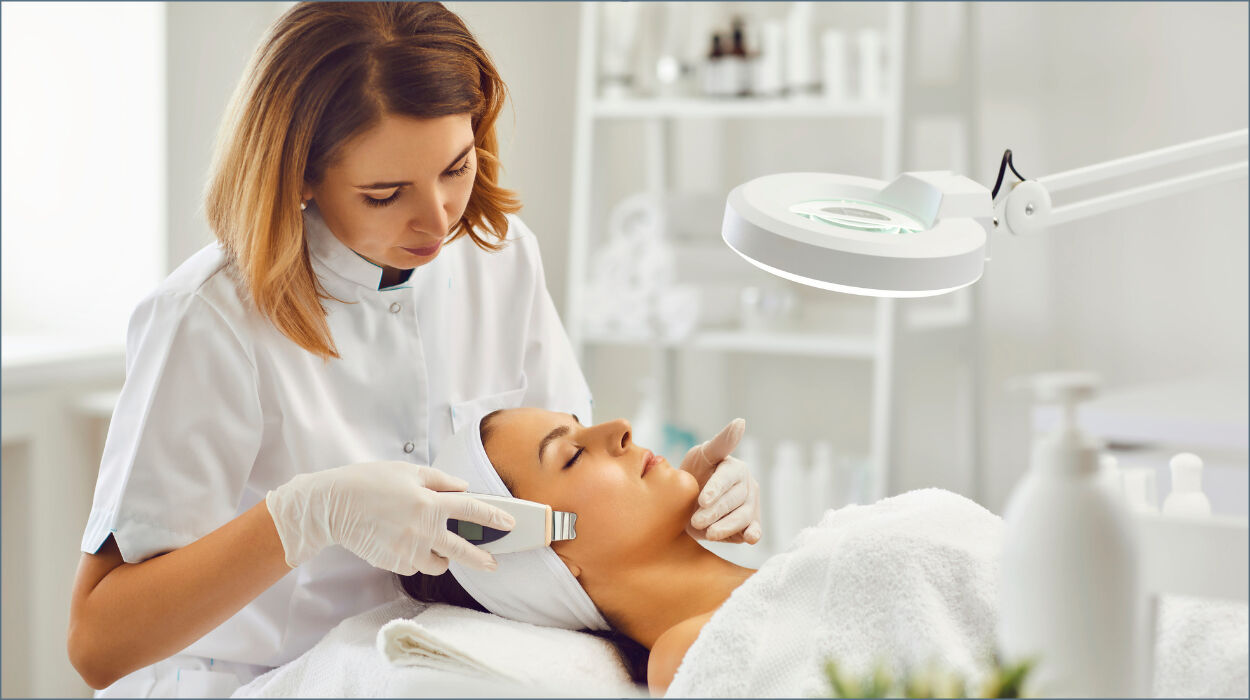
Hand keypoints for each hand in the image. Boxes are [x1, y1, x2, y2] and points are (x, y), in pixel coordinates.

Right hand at [265, 461, 514, 574]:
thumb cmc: (369, 482)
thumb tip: (463, 489)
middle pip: (463, 549)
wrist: (333, 506)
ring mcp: (408, 549)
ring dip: (443, 558)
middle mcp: (423, 529)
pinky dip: (417, 558)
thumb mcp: (408, 471)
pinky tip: (407, 545)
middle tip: (494, 564)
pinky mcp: (394, 562)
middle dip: (482, 559)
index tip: (509, 523)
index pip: (472, 512)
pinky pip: (415, 566)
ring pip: (439, 563)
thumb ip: (440, 480)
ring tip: (437, 548)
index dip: (494, 517)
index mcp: (430, 502)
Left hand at [679, 419, 762, 543]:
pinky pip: (754, 530)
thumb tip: (741, 421)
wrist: (686, 504)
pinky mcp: (749, 525)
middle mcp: (747, 486)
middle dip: (714, 511)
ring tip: (709, 533)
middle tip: (696, 521)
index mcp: (736, 468)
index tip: (702, 500)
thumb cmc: (694, 474)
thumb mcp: (702, 456)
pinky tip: (748, 538)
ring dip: (726, 526)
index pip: (728, 478)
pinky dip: (753, 534)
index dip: (715, 489)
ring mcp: (750, 506)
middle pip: (734, 500)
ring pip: (742, 517)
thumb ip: (721, 442)